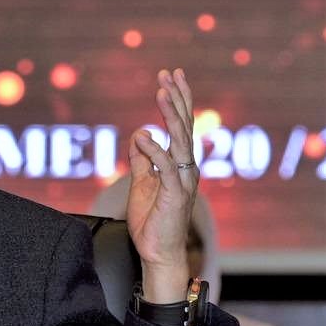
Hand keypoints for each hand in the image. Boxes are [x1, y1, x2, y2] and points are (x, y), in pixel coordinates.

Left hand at [126, 69, 196, 303]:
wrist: (157, 252)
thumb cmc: (152, 220)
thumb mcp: (141, 182)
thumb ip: (141, 160)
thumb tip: (139, 135)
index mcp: (179, 164)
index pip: (180, 125)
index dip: (177, 100)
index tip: (170, 76)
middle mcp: (186, 169)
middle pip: (184, 126)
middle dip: (177, 98)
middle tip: (168, 74)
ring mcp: (183, 182)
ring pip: (181, 142)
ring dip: (171, 116)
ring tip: (161, 92)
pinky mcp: (175, 196)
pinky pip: (167, 168)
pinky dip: (156, 151)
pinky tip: (144, 136)